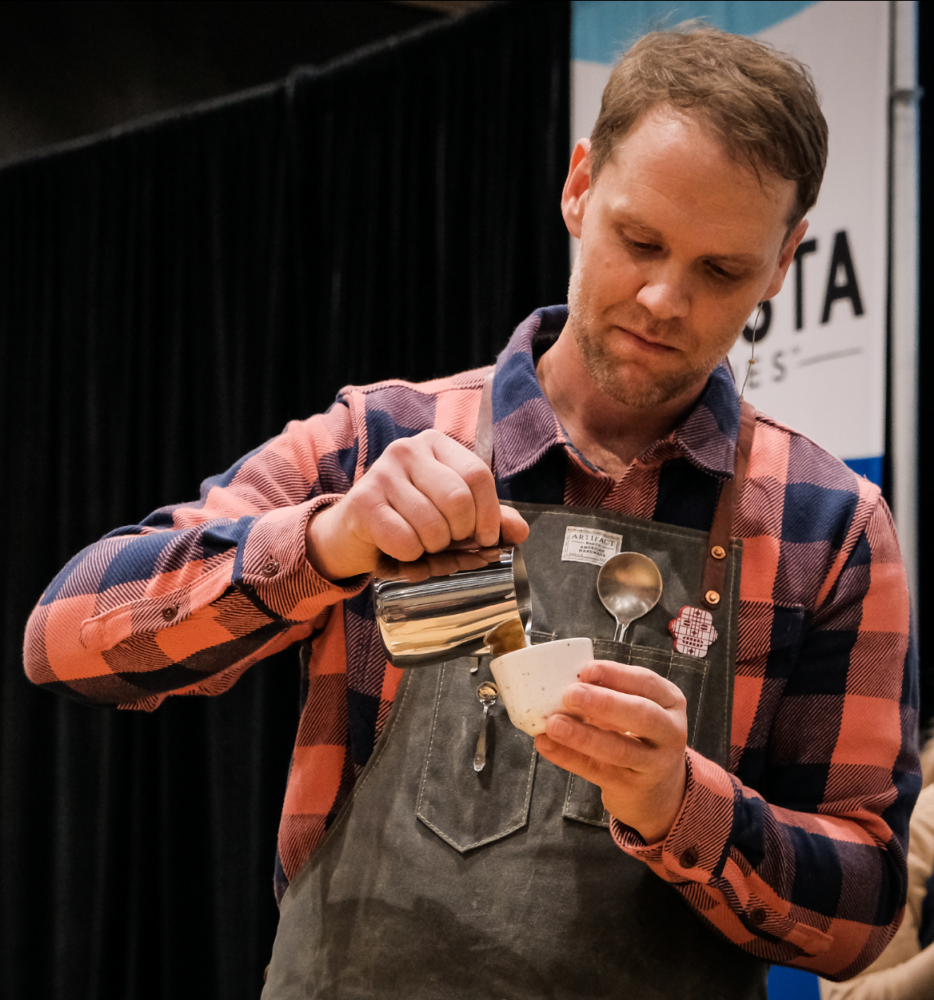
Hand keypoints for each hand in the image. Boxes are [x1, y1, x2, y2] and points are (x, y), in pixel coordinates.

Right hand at [305, 429, 528, 580]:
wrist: (352, 533)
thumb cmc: (409, 519)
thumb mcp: (452, 515)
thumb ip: (488, 518)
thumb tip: (520, 531)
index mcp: (436, 444)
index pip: (478, 476)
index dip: (490, 515)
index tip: (487, 538)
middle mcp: (408, 450)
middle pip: (458, 500)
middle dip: (460, 535)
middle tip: (447, 542)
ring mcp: (382, 473)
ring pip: (432, 526)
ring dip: (433, 549)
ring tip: (420, 545)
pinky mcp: (363, 503)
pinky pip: (405, 541)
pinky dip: (409, 557)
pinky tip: (399, 548)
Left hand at [535, 660, 687, 843]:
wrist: (658, 790)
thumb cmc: (638, 735)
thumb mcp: (635, 709)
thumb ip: (608, 694)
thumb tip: (564, 681)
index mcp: (669, 702)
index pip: (646, 682)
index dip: (616, 674)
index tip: (586, 670)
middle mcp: (670, 732)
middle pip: (642, 715)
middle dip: (605, 703)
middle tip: (570, 695)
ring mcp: (655, 764)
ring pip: (620, 750)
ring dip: (583, 735)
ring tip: (553, 724)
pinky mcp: (633, 788)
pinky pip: (598, 771)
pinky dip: (569, 757)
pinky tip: (547, 745)